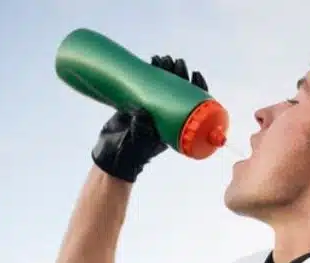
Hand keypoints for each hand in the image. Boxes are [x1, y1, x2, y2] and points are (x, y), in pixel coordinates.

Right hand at [91, 55, 208, 182]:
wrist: (111, 155)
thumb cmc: (129, 155)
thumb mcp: (139, 144)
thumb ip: (141, 130)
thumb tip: (143, 112)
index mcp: (175, 126)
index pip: (193, 105)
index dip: (197, 88)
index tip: (195, 74)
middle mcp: (167, 115)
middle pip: (181, 90)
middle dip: (180, 73)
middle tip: (175, 62)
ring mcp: (154, 107)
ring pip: (166, 84)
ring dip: (167, 70)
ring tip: (163, 59)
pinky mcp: (140, 102)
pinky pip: (150, 84)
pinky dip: (152, 72)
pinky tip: (152, 61)